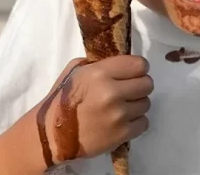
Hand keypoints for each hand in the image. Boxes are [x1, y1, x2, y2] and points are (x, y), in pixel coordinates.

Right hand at [37, 55, 153, 166]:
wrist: (52, 135)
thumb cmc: (63, 99)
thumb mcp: (76, 71)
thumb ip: (100, 63)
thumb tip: (121, 63)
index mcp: (100, 73)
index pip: (139, 64)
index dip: (138, 68)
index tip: (132, 72)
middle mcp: (112, 92)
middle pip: (147, 83)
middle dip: (140, 85)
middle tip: (128, 90)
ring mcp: (119, 115)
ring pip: (146, 103)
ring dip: (137, 104)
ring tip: (122, 106)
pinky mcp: (122, 134)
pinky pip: (144, 122)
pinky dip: (136, 122)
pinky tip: (122, 121)